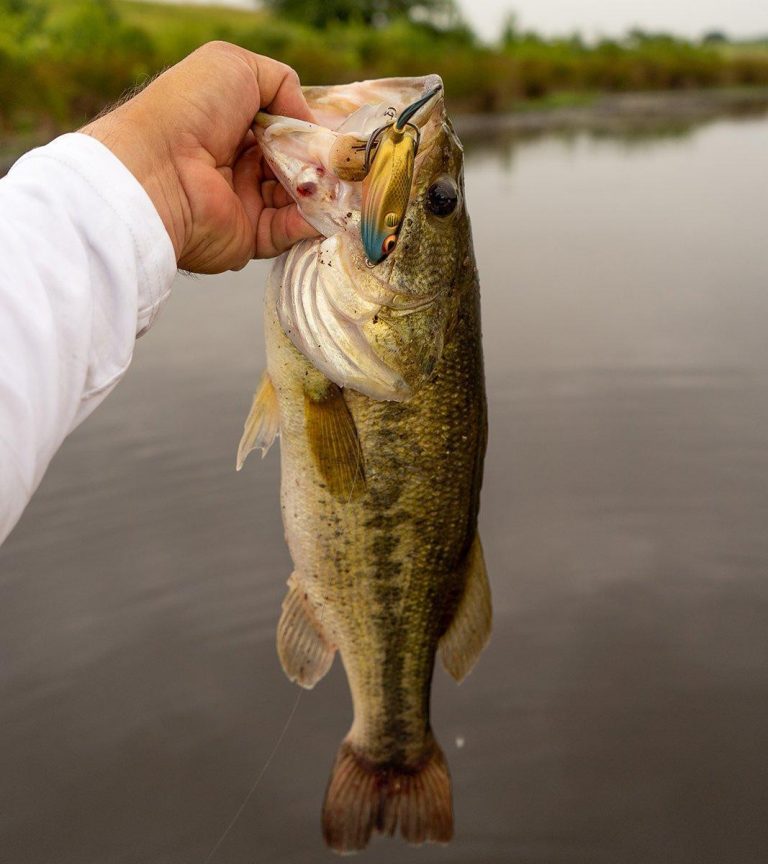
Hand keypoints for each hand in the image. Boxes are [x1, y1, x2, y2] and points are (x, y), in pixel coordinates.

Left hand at [81, 41, 318, 271]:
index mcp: (234, 125)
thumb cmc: (188, 110)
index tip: (336, 134)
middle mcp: (240, 165)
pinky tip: (323, 206)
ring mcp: (245, 203)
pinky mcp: (249, 237)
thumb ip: (281, 82)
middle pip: (296, 166)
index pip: (285, 130)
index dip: (311, 132)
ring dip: (320, 191)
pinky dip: (309, 221)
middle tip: (343, 161)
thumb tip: (310, 121)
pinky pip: (289, 231)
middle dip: (321, 163)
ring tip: (336, 183)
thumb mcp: (236, 66)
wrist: (158, 170)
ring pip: (298, 199)